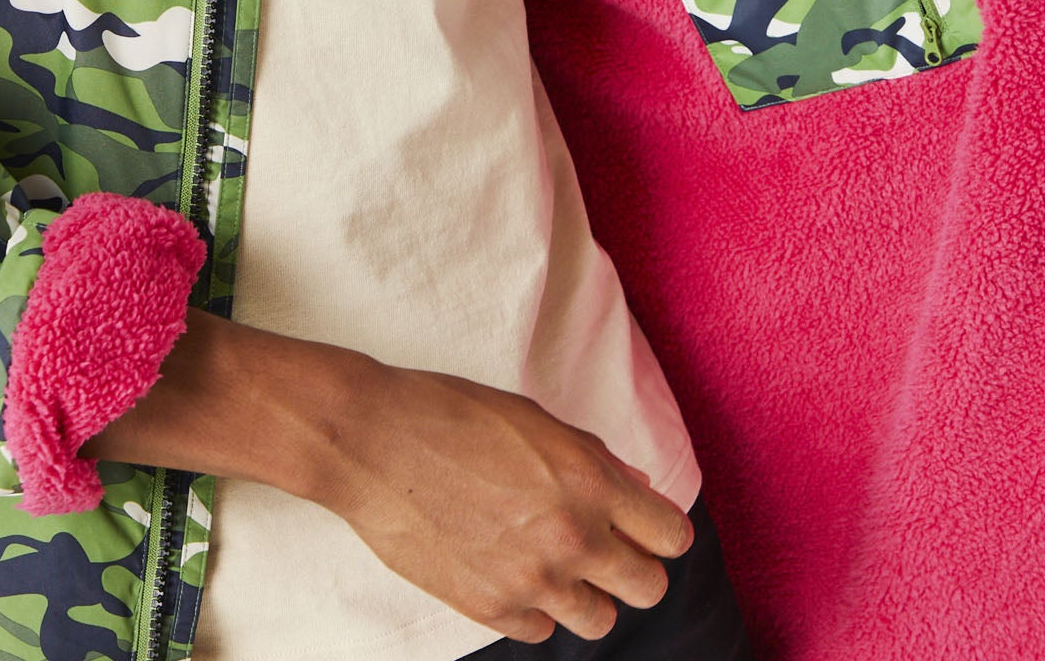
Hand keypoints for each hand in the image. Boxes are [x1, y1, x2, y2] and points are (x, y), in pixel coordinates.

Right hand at [307, 357, 695, 645]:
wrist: (374, 441)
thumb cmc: (451, 414)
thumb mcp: (534, 419)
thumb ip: (592, 458)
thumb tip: (637, 490)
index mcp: (588, 479)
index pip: (670, 535)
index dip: (661, 532)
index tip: (644, 527)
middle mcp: (570, 535)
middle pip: (648, 588)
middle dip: (634, 568)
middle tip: (605, 548)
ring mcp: (531, 578)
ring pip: (600, 621)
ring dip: (586, 593)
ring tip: (554, 561)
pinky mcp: (489, 608)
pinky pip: (541, 631)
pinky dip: (535, 608)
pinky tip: (511, 569)